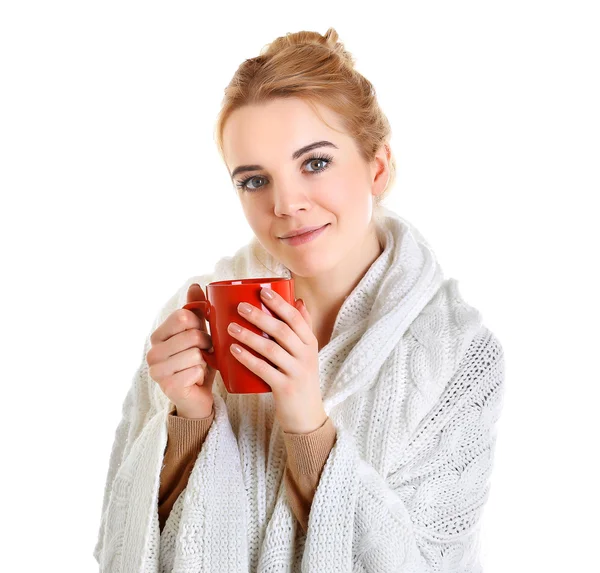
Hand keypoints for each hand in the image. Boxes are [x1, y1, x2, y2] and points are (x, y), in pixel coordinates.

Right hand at [146, 284, 215, 418]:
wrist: (199, 396)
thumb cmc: (199, 361)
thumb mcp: (200, 333)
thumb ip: (196, 309)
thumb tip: (195, 285)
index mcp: (158, 336)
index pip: (183, 316)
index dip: (200, 324)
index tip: (202, 334)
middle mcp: (152, 352)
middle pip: (192, 334)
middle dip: (207, 344)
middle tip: (204, 354)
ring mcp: (157, 371)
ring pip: (196, 353)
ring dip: (206, 360)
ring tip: (200, 366)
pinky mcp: (168, 387)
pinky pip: (197, 370)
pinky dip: (203, 374)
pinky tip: (196, 380)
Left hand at [227, 287, 326, 433]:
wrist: (307, 417)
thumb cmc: (301, 379)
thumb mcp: (307, 353)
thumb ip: (302, 328)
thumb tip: (297, 300)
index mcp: (310, 343)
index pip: (296, 319)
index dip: (279, 304)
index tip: (262, 291)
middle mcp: (306, 356)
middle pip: (282, 331)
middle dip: (260, 316)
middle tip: (240, 306)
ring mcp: (296, 372)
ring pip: (271, 349)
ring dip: (249, 336)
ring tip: (230, 327)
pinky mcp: (285, 388)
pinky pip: (264, 370)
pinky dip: (248, 359)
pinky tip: (234, 350)